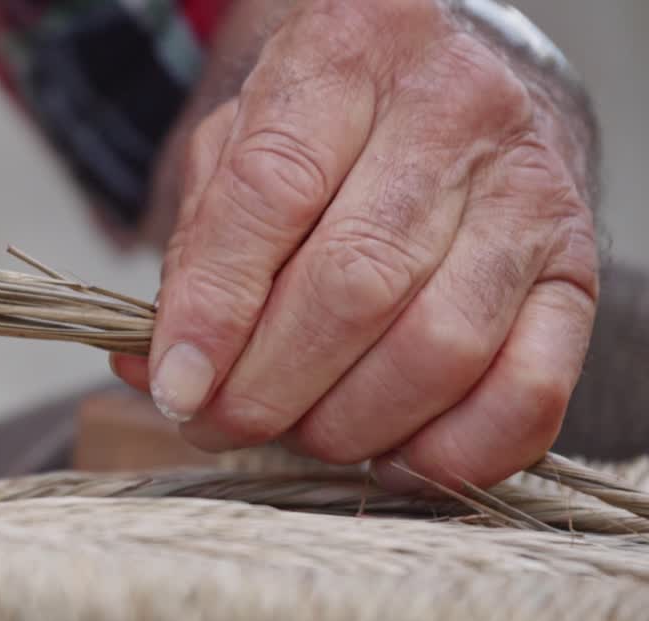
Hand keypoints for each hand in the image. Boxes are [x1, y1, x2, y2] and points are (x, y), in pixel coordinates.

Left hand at [112, 0, 598, 489]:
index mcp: (348, 59)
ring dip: (348, 424)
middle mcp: (452, 115)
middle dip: (269, 387)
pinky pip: (531, 389)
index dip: (215, 309)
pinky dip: (454, 450)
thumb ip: (195, 250)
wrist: (461, 78)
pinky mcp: (576, 271)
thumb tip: (151, 368)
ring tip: (298, 433)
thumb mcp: (239, 143)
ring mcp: (528, 195)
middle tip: (220, 423)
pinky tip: (391, 456)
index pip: (271, 194)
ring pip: (438, 346)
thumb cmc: (333, 123)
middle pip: (354, 285)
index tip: (176, 387)